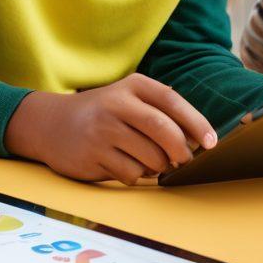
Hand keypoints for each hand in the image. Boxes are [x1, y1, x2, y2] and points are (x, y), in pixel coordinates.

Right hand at [5, 73, 216, 185]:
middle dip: (181, 151)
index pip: (172, 101)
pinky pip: (130, 174)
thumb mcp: (127, 99)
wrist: (51, 124)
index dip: (196, 122)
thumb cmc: (102, 114)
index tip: (211, 142)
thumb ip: (159, 112)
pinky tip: (125, 166)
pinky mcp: (93, 154)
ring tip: (149, 162)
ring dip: (158, 167)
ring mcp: (103, 129)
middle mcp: (116, 103)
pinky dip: (136, 176)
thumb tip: (196, 141)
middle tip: (183, 161)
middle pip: (163, 130)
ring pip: (150, 157)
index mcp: (132, 86)